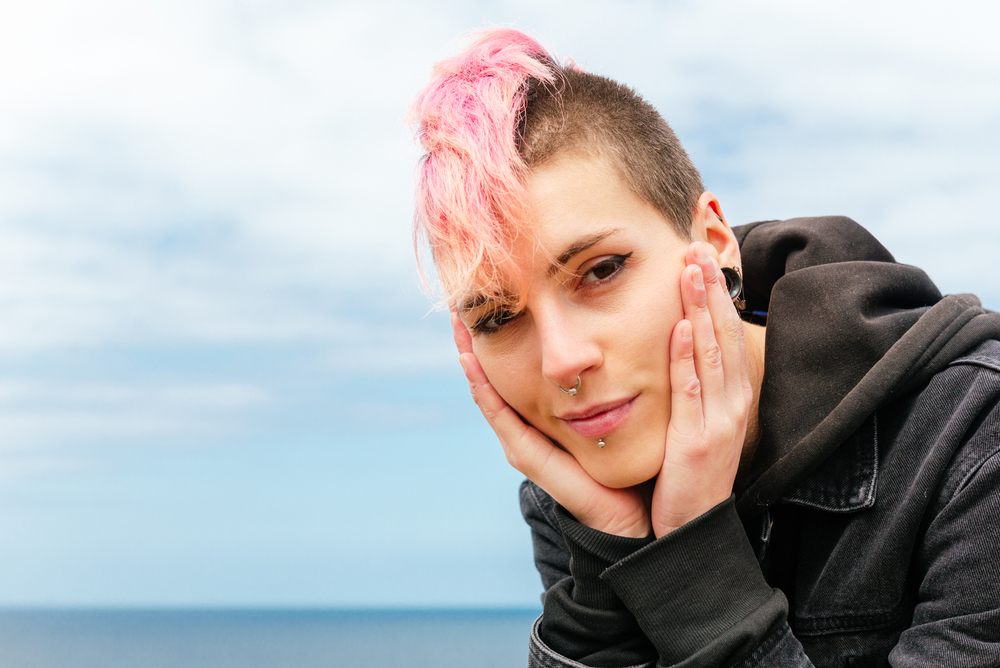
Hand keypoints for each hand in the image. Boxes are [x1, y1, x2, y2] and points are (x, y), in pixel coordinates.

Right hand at [451, 309, 652, 537]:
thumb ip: (611, 382)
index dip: (496, 341)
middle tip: (459, 307)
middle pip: (490, 380)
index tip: (488, 304)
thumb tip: (616, 339)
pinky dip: (483, 388)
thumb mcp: (615, 410)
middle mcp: (525, 430)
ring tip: (458, 326)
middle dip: (473, 344)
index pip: (511, 373)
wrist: (631, 513)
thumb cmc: (628, 462)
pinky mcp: (528, 457)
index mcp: (542, 420)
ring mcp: (522, 444)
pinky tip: (472, 361)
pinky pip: (501, 416)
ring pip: (487, 393)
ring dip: (470, 359)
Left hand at [649, 242, 752, 536]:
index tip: (701, 257)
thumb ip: (691, 383)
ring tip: (692, 270)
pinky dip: (689, 358)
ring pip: (712, 354)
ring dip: (703, 309)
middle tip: (696, 246)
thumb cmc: (687, 470)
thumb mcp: (695, 420)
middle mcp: (732, 403)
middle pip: (723, 334)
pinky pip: (693, 392)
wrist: (693, 528)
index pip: (724, 334)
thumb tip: (679, 340)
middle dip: (711, 289)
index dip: (716, 295)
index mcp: (730, 396)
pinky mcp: (697, 440)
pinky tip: (684, 328)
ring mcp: (718, 421)